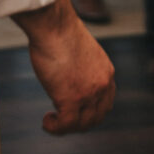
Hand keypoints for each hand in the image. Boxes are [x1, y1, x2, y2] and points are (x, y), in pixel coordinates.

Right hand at [13, 0, 115, 133]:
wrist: (55, 25)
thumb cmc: (60, 32)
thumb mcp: (81, 52)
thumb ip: (82, 68)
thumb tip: (69, 78)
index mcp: (106, 71)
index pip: (106, 101)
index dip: (91, 111)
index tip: (77, 111)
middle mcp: (102, 84)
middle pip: (97, 117)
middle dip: (80, 122)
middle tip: (62, 119)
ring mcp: (89, 93)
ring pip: (82, 125)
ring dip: (66, 126)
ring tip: (52, 120)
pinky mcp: (72, 100)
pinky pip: (65, 126)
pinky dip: (55, 128)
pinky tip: (47, 120)